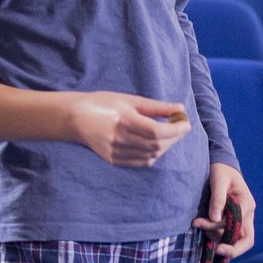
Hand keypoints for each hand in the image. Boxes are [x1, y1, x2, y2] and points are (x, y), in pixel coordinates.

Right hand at [69, 92, 189, 165]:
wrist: (75, 118)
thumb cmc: (103, 103)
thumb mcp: (129, 100)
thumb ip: (156, 107)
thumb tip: (180, 109)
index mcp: (124, 120)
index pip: (156, 131)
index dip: (175, 129)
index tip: (186, 124)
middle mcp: (120, 139)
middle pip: (156, 145)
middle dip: (173, 138)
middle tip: (181, 129)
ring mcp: (116, 152)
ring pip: (151, 156)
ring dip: (165, 147)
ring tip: (169, 136)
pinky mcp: (113, 160)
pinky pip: (141, 162)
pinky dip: (153, 155)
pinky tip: (156, 146)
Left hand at [192, 163, 255, 257]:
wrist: (222, 167)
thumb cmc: (221, 170)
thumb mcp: (218, 179)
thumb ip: (218, 198)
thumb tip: (215, 218)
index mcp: (247, 203)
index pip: (237, 223)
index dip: (219, 226)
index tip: (199, 223)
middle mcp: (247, 214)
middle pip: (247, 240)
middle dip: (233, 249)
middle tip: (217, 251)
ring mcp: (242, 220)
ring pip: (233, 240)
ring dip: (215, 236)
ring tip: (197, 222)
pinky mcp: (233, 222)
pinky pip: (227, 236)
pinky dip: (214, 235)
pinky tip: (202, 224)